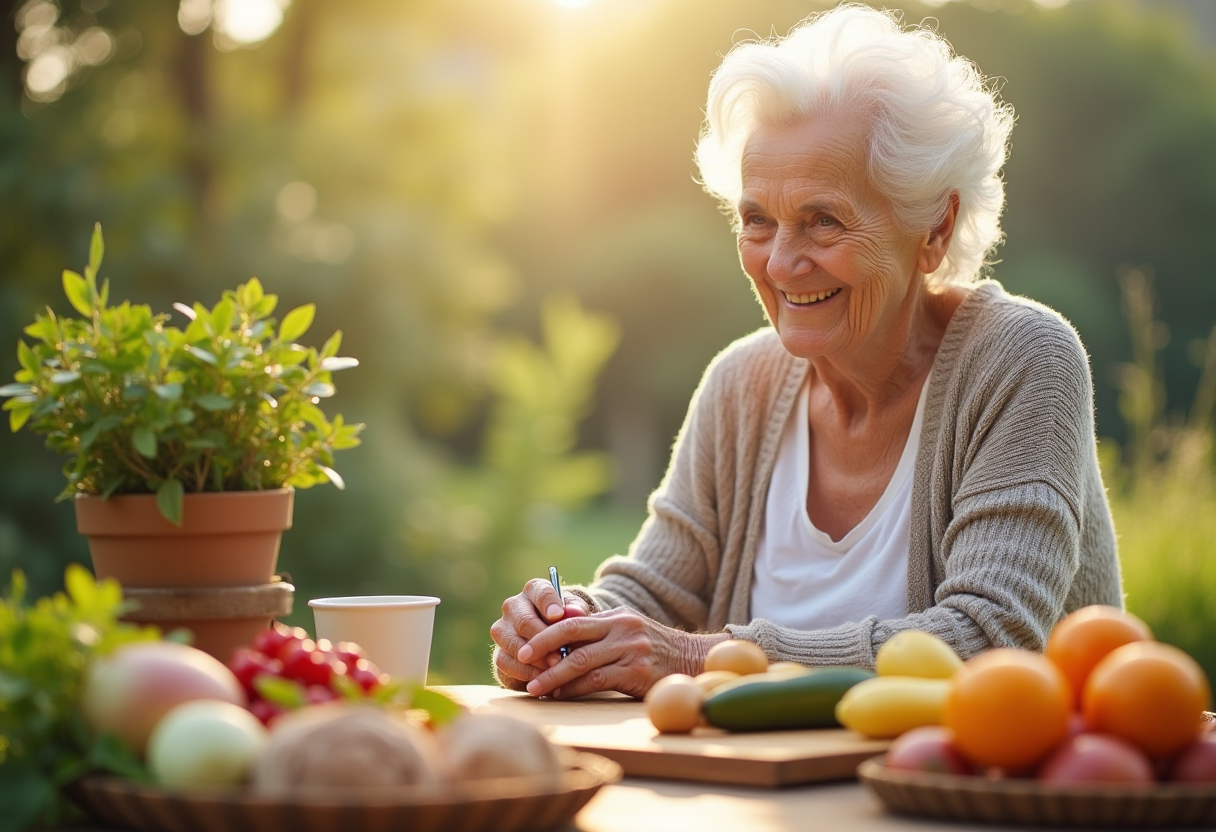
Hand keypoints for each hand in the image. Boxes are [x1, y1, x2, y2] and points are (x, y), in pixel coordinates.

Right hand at [490, 578, 588, 690]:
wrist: (553, 644)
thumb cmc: (567, 624)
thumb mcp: (576, 614)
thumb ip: (577, 612)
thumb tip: (576, 613)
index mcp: (535, 590)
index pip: (540, 592)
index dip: (548, 603)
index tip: (558, 616)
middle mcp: (513, 606)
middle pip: (524, 621)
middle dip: (543, 640)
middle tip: (561, 655)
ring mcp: (502, 629)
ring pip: (513, 643)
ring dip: (534, 659)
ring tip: (554, 669)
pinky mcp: (498, 652)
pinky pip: (506, 663)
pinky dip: (525, 673)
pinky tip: (542, 678)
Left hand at [516, 607, 729, 699]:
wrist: (692, 660)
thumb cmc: (654, 650)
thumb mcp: (627, 632)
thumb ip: (598, 632)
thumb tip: (559, 633)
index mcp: (616, 617)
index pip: (572, 621)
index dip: (545, 633)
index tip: (524, 646)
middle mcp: (622, 628)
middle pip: (571, 635)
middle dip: (542, 648)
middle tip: (520, 661)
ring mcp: (631, 649)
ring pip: (581, 661)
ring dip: (554, 676)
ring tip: (535, 688)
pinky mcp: (637, 671)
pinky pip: (598, 680)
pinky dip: (576, 689)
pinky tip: (562, 696)